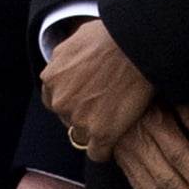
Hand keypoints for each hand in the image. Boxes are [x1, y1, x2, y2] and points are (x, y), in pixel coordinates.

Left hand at [40, 20, 153, 160]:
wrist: (137, 45)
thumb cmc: (112, 35)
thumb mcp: (76, 39)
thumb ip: (64, 58)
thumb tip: (63, 65)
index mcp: (51, 78)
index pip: (54, 100)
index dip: (73, 98)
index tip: (88, 96)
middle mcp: (60, 101)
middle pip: (68, 118)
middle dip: (83, 113)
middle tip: (106, 103)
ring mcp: (79, 119)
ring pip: (83, 135)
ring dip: (96, 129)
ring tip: (116, 117)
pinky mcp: (101, 134)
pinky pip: (98, 153)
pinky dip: (107, 148)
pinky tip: (118, 136)